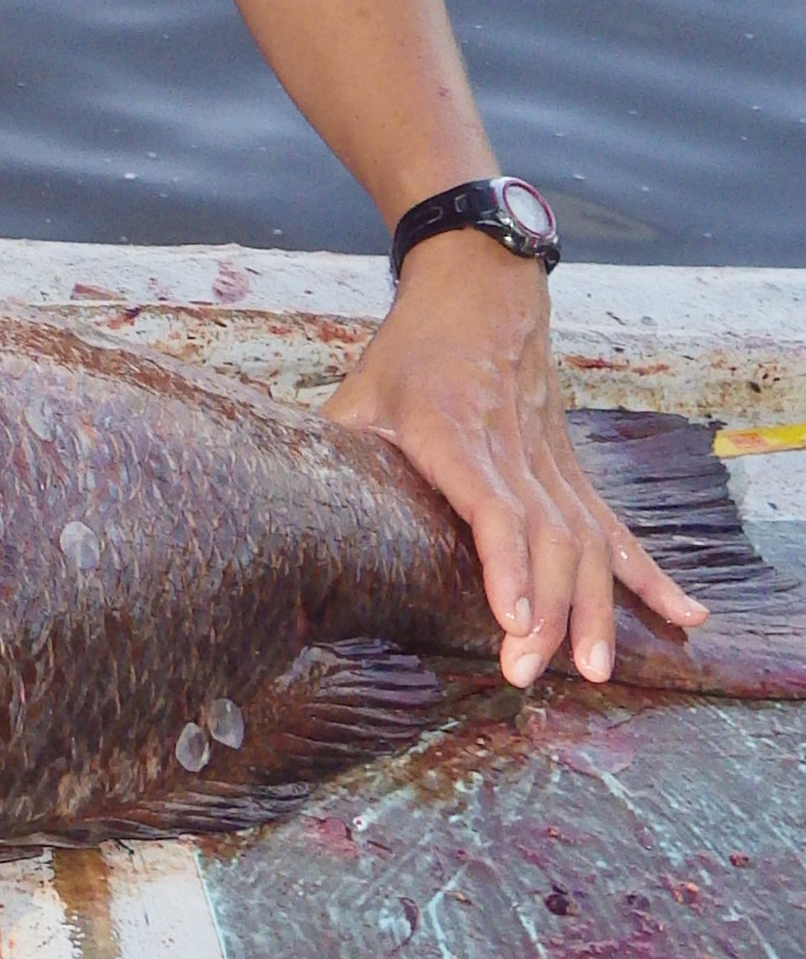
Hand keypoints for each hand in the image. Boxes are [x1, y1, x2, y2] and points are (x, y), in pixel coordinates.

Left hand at [325, 230, 708, 685]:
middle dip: (547, 610)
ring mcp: (552, 462)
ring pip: (589, 539)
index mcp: (455, 433)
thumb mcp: (360, 391)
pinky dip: (651, 576)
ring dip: (596, 607)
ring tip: (594, 668)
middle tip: (533, 672)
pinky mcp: (573, 470)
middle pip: (548, 537)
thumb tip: (274, 506)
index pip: (490, 506)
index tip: (512, 622)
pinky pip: (617, 527)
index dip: (504, 565)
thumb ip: (327, 449)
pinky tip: (684, 618)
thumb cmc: (412, 348)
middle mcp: (513, 451)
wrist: (482, 285)